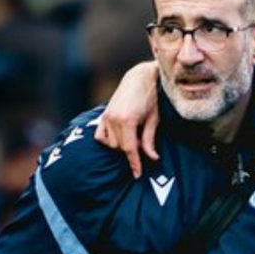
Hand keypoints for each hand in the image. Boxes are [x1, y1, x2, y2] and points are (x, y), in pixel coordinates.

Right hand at [95, 61, 160, 177]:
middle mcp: (114, 119)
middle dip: (131, 150)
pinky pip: (100, 135)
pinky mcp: (104, 114)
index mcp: (128, 120)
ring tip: (134, 134)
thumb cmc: (152, 98)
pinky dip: (108, 140)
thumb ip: (150, 140)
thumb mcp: (154, 120)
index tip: (137, 175)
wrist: (140, 78)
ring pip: (111, 143)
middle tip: (142, 141)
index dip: (134, 163)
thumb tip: (152, 158)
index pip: (130, 149)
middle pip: (120, 147)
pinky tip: (119, 137)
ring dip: (122, 144)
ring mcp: (107, 116)